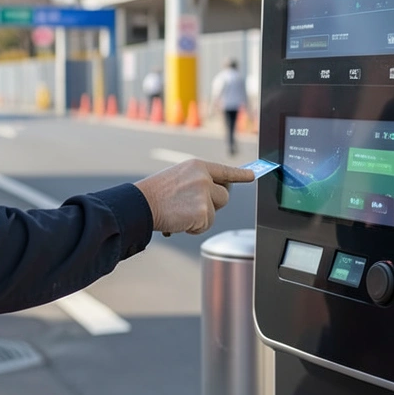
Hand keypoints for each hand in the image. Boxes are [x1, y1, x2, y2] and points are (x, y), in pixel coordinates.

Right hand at [133, 159, 254, 235]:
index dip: (240, 174)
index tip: (253, 175)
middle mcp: (204, 177)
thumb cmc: (155, 193)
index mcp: (197, 166)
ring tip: (180, 212)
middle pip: (224, 196)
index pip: (224, 170)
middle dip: (212, 205)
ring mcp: (204, 194)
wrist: (141, 204)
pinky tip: (179, 220)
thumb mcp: (178, 178)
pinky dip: (194, 227)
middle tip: (190, 206)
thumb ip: (198, 182)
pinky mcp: (203, 212)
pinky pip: (206, 225)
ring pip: (215, 212)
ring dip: (201, 217)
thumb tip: (215, 193)